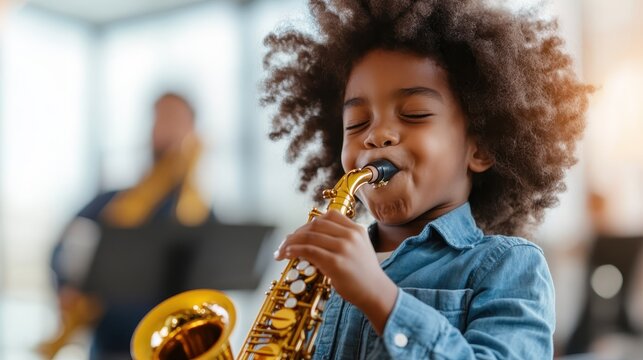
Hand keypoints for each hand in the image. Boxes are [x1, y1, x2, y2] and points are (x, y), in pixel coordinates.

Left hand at [274, 209, 397, 333]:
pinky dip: (295, 251)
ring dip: (290, 243)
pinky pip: (309, 251)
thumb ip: (339, 240)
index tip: (300, 233)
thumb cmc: (364, 274)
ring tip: (281, 251)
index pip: (329, 216)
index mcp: (356, 229)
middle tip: (285, 243)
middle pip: (316, 224)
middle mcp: (350, 235)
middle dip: (296, 233)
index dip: (310, 223)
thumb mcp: (357, 249)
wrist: (376, 293)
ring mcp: (343, 248)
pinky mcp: (336, 262)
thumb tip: (310, 239)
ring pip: (309, 236)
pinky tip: (288, 254)